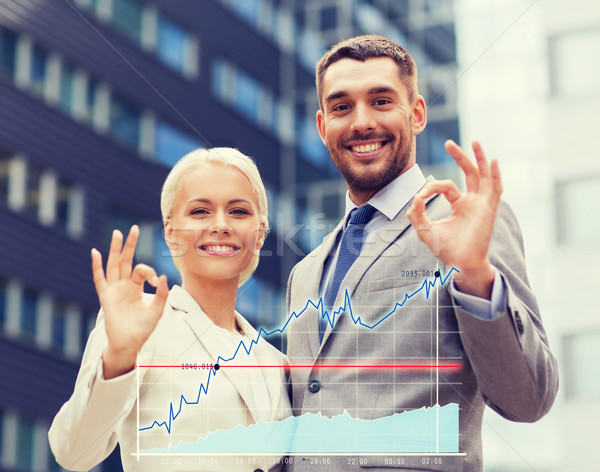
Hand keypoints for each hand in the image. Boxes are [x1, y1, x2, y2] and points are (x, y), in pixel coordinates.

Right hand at [91, 225, 168, 378]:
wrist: (129, 343)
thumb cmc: (143, 328)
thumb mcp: (157, 309)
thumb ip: (161, 293)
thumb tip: (162, 276)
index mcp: (135, 287)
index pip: (141, 270)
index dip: (148, 271)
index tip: (154, 280)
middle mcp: (123, 286)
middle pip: (125, 260)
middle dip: (129, 245)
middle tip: (134, 228)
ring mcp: (113, 290)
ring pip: (114, 265)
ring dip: (115, 249)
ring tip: (117, 233)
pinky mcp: (106, 297)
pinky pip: (100, 280)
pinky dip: (97, 266)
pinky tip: (96, 253)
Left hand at [406, 140, 501, 298]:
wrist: (460, 264)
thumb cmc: (446, 249)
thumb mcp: (425, 230)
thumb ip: (417, 214)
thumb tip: (414, 198)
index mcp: (459, 204)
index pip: (446, 185)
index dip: (431, 187)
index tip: (419, 196)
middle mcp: (472, 201)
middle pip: (469, 172)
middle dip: (460, 156)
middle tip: (448, 143)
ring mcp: (482, 204)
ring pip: (483, 175)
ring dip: (479, 158)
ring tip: (474, 142)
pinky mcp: (489, 209)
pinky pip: (494, 188)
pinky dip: (494, 174)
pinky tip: (492, 161)